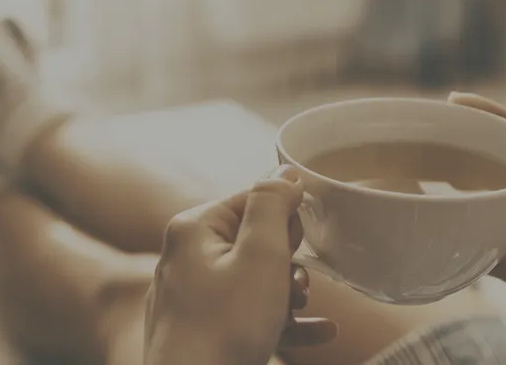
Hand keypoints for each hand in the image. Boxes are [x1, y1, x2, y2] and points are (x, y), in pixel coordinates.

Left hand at [144, 165, 336, 364]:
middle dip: (285, 261)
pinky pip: (246, 313)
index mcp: (193, 228)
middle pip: (252, 240)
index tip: (297, 246)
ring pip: (252, 280)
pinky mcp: (199, 329)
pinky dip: (281, 320)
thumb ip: (272, 206)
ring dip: (287, 292)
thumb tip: (285, 172)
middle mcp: (184, 255)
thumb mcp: (260, 256)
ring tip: (299, 307)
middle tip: (295, 283)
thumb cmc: (225, 327)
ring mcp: (189, 295)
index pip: (250, 200)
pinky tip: (320, 332)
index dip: (283, 221)